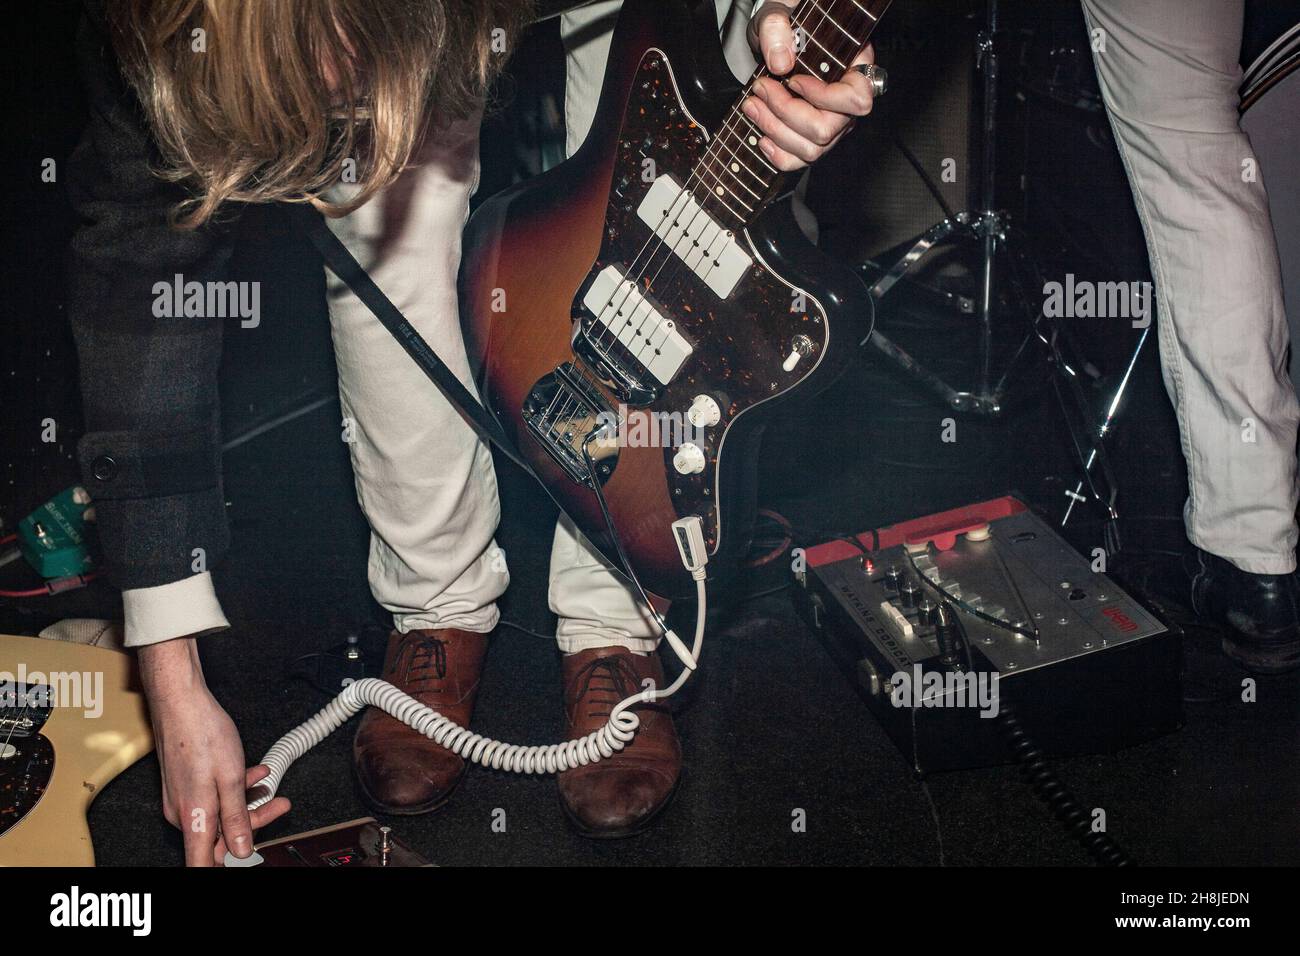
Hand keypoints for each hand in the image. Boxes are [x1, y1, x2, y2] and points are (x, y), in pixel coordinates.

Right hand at [138, 638, 290, 865]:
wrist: (181, 701)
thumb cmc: (201, 734)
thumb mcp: (231, 779)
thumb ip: (236, 818)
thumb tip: (240, 850)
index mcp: (193, 818)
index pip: (203, 863)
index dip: (225, 866)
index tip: (243, 861)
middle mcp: (182, 813)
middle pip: (219, 836)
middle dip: (252, 822)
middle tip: (278, 805)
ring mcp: (183, 798)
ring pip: (220, 812)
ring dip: (247, 802)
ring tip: (270, 785)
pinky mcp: (186, 784)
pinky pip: (213, 796)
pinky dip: (235, 788)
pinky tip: (253, 773)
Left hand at [744, 0, 876, 170]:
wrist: (778, 37)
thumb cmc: (787, 25)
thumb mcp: (780, 12)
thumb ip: (778, 28)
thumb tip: (781, 64)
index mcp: (854, 67)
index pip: (857, 99)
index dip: (823, 97)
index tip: (793, 80)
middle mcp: (847, 102)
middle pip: (827, 129)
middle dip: (786, 112)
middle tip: (760, 88)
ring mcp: (831, 123)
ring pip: (812, 148)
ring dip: (775, 130)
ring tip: (752, 105)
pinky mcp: (811, 138)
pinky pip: (801, 161)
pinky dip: (778, 155)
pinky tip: (762, 138)